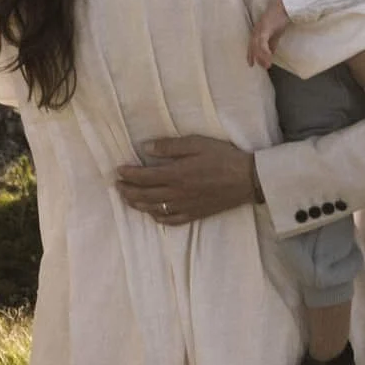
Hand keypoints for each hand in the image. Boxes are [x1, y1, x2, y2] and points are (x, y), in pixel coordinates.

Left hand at [119, 136, 258, 225]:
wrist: (247, 179)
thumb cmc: (223, 157)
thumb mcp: (197, 144)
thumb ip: (170, 147)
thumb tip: (146, 148)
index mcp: (176, 174)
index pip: (144, 177)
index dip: (128, 175)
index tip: (118, 170)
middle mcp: (177, 193)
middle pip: (145, 195)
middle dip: (128, 190)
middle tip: (117, 186)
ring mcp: (185, 206)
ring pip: (154, 209)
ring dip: (137, 204)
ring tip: (128, 199)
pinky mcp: (195, 214)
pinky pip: (171, 220)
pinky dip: (158, 218)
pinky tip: (153, 214)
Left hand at [247, 0, 290, 68]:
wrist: (286, 6)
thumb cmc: (281, 17)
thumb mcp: (276, 33)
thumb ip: (272, 43)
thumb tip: (271, 53)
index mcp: (258, 30)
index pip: (252, 44)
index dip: (251, 54)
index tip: (251, 64)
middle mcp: (256, 29)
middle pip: (252, 46)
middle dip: (255, 57)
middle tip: (261, 66)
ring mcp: (259, 28)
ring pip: (256, 45)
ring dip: (261, 56)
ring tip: (267, 65)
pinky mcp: (265, 28)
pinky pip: (262, 42)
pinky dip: (265, 50)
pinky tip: (269, 56)